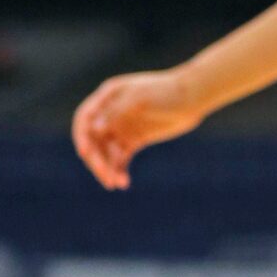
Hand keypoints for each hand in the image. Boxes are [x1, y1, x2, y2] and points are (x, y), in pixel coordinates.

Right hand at [71, 70, 203, 189]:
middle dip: (97, 160)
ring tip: (116, 184)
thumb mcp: (141, 99)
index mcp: (108, 97)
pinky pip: (120, 158)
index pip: (85, 118)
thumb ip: (117, 112)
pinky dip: (119, 170)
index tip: (84, 154)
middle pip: (93, 140)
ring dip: (108, 168)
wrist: (194, 96)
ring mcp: (121, 127)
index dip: (81, 136)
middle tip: (105, 178)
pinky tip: (123, 182)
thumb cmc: (168, 92)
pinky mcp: (133, 139)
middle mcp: (110, 113)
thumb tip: (94, 128)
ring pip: (106, 152)